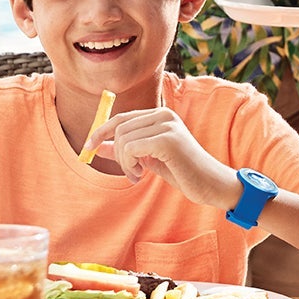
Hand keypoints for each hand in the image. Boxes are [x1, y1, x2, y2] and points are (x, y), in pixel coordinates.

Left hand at [84, 106, 233, 204]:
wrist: (210, 183)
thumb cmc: (182, 171)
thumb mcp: (149, 159)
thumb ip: (126, 150)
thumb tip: (98, 146)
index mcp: (160, 115)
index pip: (121, 117)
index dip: (101, 131)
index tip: (88, 147)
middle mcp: (164, 115)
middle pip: (120, 128)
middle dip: (118, 154)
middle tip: (131, 172)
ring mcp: (167, 125)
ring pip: (124, 140)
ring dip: (125, 162)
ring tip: (139, 174)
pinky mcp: (168, 140)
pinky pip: (132, 148)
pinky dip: (130, 164)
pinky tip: (143, 174)